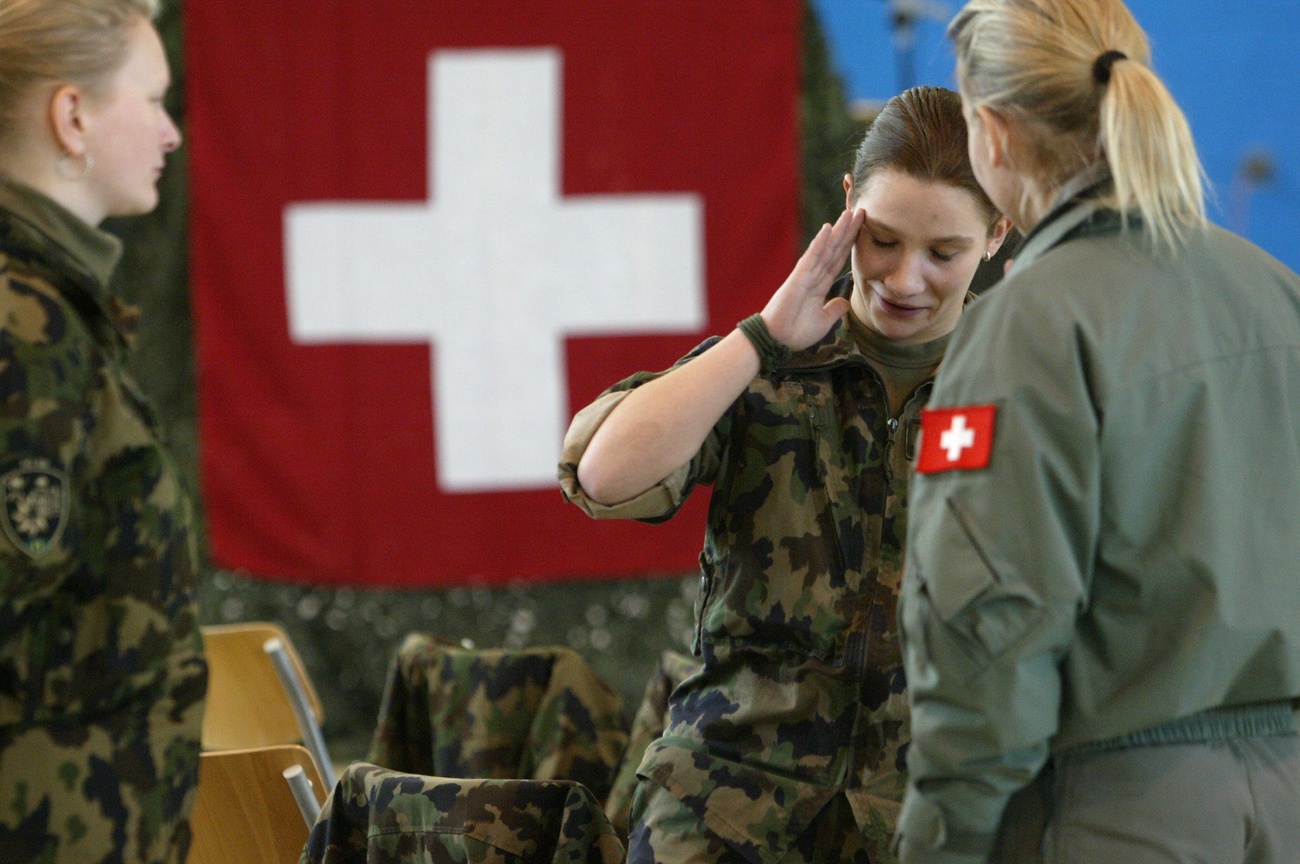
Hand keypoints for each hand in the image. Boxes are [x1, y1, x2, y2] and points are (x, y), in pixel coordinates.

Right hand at [758, 207, 863, 350]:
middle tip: (862, 211)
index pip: (838, 260)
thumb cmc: (795, 333)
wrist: (777, 341)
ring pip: (826, 249)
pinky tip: (828, 228)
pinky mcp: (797, 278)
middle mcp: (813, 276)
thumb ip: (834, 310)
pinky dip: (820, 242)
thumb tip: (846, 303)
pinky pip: (811, 257)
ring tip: (850, 213)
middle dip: (849, 231)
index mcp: (820, 286)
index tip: (862, 229)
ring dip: (838, 231)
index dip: (851, 244)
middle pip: (835, 249)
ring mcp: (805, 275)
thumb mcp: (822, 322)